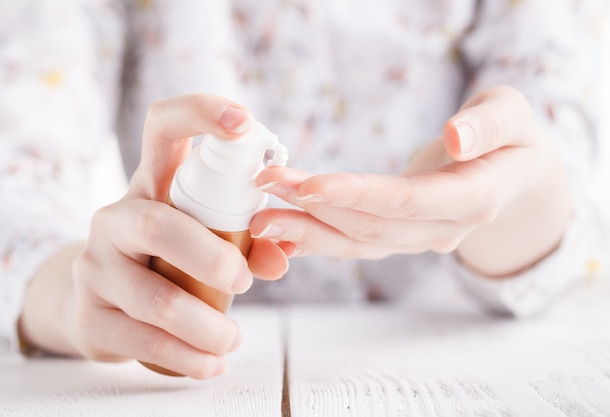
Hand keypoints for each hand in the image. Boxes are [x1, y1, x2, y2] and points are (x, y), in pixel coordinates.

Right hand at [19, 94, 287, 378]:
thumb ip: (247, 241)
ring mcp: (95, 266)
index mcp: (151, 186)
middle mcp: (115, 217)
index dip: (200, 113)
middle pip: (157, 225)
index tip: (243, 121)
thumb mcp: (204, 239)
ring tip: (231, 339)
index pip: (164, 128)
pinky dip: (187, 357)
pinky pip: (142, 340)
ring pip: (155, 298)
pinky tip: (209, 363)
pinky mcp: (90, 315)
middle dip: (209, 256)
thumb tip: (279, 258)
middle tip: (243, 281)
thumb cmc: (166, 260)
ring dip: (207, 325)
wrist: (100, 302)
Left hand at [250, 86, 571, 276]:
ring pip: (356, 243)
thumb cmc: (513, 136)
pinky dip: (316, 241)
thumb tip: (454, 141)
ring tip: (259, 215)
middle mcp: (443, 229)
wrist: (515, 176)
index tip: (309, 184)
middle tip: (264, 187)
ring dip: (306, 229)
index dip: (358, 196)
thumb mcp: (514, 114)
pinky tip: (278, 236)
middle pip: (371, 227)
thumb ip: (489, 125)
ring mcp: (418, 240)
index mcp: (475, 199)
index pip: (409, 202)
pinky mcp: (398, 238)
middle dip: (315, 210)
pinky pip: (353, 245)